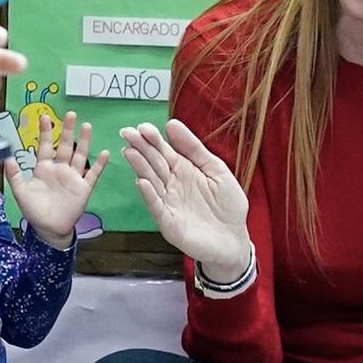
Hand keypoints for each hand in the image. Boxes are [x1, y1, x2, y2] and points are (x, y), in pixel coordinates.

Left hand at [7, 112, 102, 245]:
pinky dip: (99, 164)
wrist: (49, 229)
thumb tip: (6, 157)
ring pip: (79, 155)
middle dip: (67, 130)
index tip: (44, 117)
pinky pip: (92, 174)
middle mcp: (60, 169)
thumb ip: (15, 175)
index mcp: (44, 169)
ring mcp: (73, 178)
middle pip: (65, 146)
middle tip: (70, 114)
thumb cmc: (34, 211)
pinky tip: (105, 153)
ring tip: (87, 126)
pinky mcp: (84, 188)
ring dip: (84, 141)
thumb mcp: (21, 192)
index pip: (45, 146)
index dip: (45, 132)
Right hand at [119, 119, 255, 287]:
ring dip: (140, 167)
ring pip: (151, 182)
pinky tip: (142, 182)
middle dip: (140, 148)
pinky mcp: (169, 222)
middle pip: (154, 163)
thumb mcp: (216, 169)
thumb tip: (171, 124)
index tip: (142, 127)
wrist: (235, 238)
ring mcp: (169, 203)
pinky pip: (157, 207)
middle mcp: (172, 185)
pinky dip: (150, 195)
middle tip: (127, 133)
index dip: (153, 139)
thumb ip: (194, 148)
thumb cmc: (228, 205)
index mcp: (183, 170)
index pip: (164, 151)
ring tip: (130, 152)